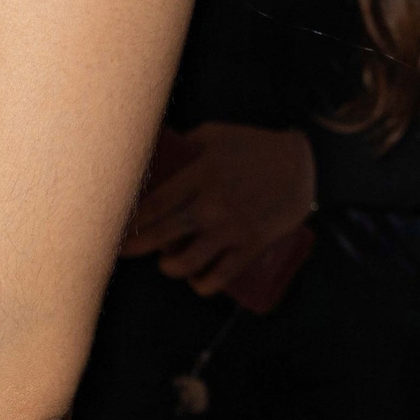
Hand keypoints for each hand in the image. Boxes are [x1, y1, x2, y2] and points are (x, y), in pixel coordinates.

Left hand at [121, 122, 315, 295]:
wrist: (303, 163)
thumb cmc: (253, 146)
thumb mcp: (214, 134)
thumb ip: (185, 146)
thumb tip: (158, 153)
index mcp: (200, 176)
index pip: (154, 205)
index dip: (131, 220)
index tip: (116, 226)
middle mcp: (212, 206)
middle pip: (163, 235)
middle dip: (136, 247)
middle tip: (123, 251)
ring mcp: (232, 229)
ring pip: (188, 263)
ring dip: (170, 268)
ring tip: (167, 263)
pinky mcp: (251, 246)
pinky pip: (221, 275)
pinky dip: (203, 285)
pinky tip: (196, 282)